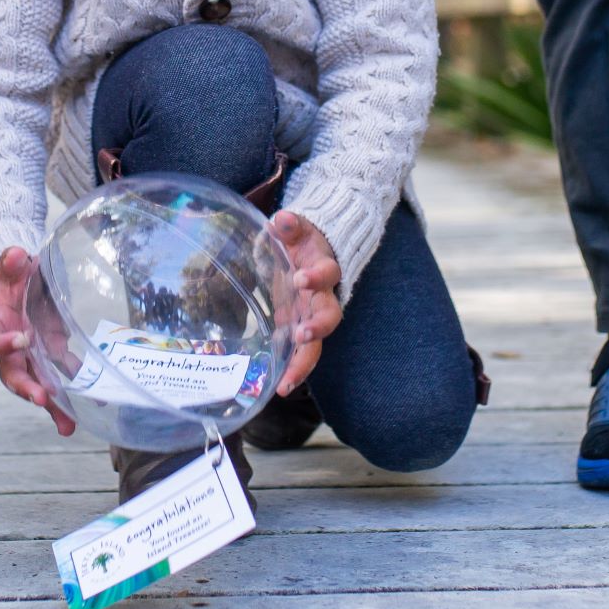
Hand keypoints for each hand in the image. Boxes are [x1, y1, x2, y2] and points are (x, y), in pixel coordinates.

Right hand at [0, 246, 75, 435]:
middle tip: (42, 398)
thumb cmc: (11, 276)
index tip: (20, 340)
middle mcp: (10, 347)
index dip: (0, 344)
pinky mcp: (51, 356)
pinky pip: (62, 378)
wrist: (22, 283)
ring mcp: (31, 356)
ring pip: (38, 385)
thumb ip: (9, 261)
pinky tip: (94, 404)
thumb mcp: (9, 265)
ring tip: (68, 426)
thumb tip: (15, 255)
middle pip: (12, 373)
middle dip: (27, 388)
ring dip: (53, 406)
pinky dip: (75, 392)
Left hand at [269, 210, 343, 394]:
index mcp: (322, 270)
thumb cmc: (302, 243)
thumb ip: (291, 226)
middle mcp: (322, 297)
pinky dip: (292, 371)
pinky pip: (300, 354)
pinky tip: (279, 389)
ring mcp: (313, 316)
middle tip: (302, 336)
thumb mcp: (298, 230)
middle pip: (329, 316)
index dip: (316, 278)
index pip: (326, 274)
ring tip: (287, 382)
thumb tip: (283, 219)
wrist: (316, 253)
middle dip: (317, 327)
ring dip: (303, 362)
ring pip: (316, 343)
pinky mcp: (301, 328)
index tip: (301, 279)